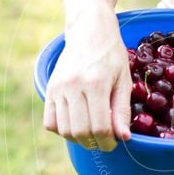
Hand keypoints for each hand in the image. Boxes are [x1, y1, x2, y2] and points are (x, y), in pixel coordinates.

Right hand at [43, 11, 131, 151]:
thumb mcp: (124, 79)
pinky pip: (50, 122)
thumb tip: (124, 137)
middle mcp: (73, 86)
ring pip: (64, 130)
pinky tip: (75, 124)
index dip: (108, 142)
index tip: (114, 143)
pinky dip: (62, 130)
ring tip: (91, 134)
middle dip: (94, 143)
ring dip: (79, 139)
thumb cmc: (111, 55)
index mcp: (96, 83)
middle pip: (81, 131)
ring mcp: (58, 88)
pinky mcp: (49, 88)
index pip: (100, 127)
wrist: (89, 30)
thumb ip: (122, 109)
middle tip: (104, 141)